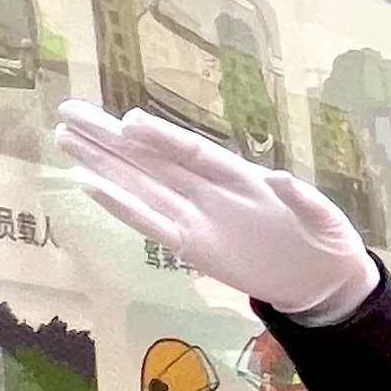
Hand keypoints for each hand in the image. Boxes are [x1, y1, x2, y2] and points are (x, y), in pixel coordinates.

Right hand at [54, 98, 377, 320]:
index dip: (161, 137)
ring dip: (103, 164)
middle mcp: (210, 191)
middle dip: (110, 137)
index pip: (193, 152)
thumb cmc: (325, 240)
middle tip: (67, 110)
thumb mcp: (325, 221)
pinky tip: (90, 185)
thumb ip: (304, 202)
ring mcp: (196, 217)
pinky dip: (122, 207)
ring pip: (141, 185)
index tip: (128, 121)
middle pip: (153, 159)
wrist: (321, 280)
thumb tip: (283, 180)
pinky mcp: (190, 246)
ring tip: (65, 137)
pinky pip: (150, 224)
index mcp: (242, 176)